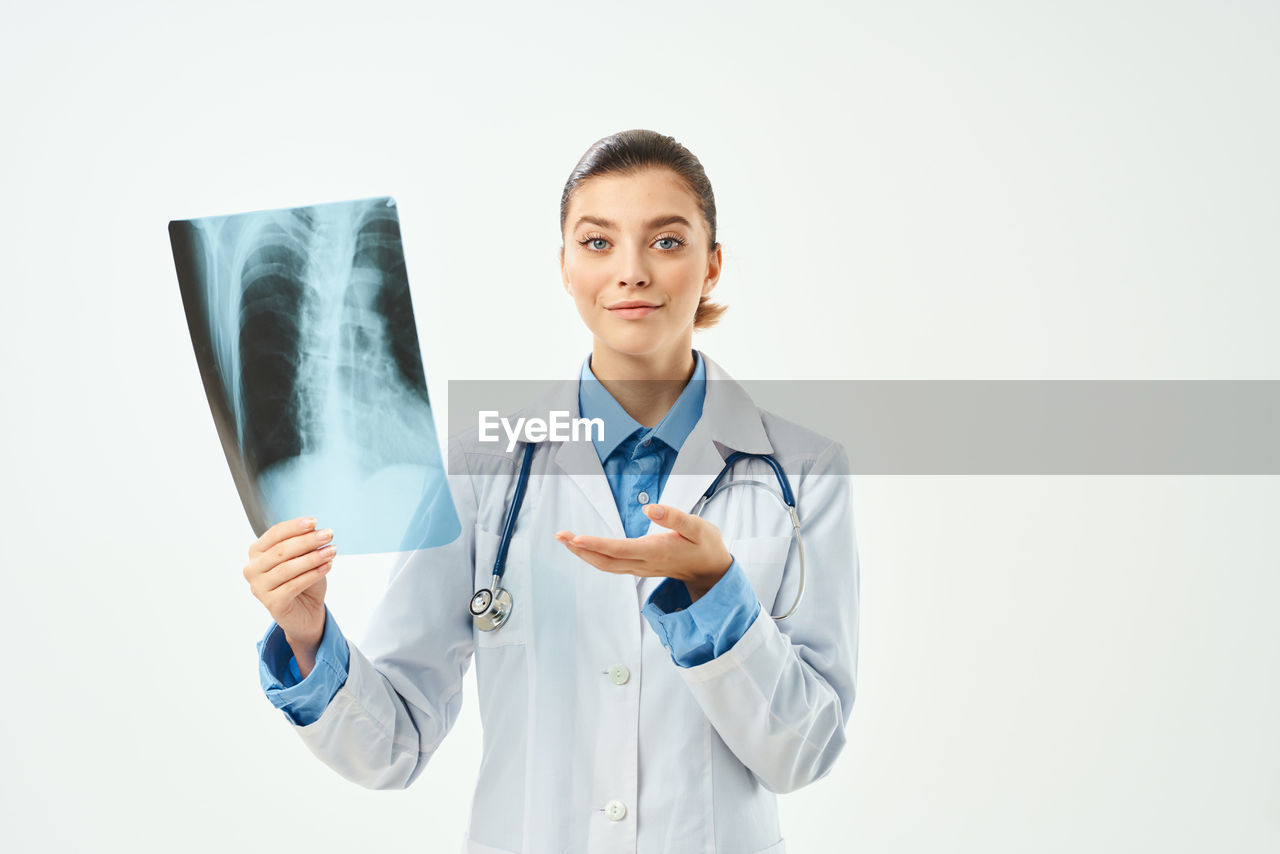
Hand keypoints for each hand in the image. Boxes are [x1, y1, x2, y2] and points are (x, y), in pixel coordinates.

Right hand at [243, 516, 335, 650]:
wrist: (306, 612)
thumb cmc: (303, 580)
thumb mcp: (304, 558)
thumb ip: (304, 545)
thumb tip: (314, 530)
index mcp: (256, 552)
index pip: (274, 534)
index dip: (294, 527)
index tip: (314, 521)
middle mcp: (252, 569)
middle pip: (281, 550)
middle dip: (307, 541)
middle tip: (328, 534)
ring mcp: (259, 587)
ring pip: (287, 568)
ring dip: (312, 558)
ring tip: (332, 551)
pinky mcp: (271, 603)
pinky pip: (293, 585)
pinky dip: (312, 574)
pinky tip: (327, 566)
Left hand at [554, 503, 731, 601]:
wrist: (712, 569)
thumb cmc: (705, 545)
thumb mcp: (698, 526)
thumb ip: (674, 517)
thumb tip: (649, 508)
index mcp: (655, 551)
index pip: (619, 549)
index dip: (596, 544)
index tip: (576, 538)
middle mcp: (644, 563)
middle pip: (605, 561)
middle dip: (581, 549)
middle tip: (560, 535)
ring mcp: (641, 568)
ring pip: (606, 565)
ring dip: (583, 554)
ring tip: (565, 540)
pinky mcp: (640, 567)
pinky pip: (612, 565)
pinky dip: (594, 556)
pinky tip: (583, 548)